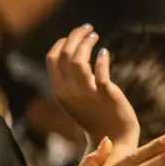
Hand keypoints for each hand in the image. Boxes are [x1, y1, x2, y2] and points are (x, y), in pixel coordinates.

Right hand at [46, 24, 139, 151]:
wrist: (112, 137)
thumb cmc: (94, 116)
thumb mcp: (74, 98)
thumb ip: (69, 80)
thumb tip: (72, 54)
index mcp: (59, 91)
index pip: (52, 59)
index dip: (61, 43)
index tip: (72, 36)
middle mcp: (70, 91)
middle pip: (66, 55)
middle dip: (75, 36)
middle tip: (87, 28)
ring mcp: (88, 93)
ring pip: (79, 60)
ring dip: (86, 43)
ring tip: (95, 35)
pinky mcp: (107, 94)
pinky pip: (101, 72)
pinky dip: (102, 59)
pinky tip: (104, 52)